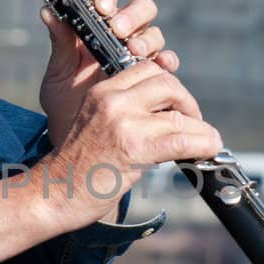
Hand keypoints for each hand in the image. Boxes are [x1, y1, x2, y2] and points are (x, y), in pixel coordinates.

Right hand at [38, 58, 221, 229]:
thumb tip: (168, 117)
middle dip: (189, 103)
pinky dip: (204, 144)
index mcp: (102, 92)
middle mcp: (113, 101)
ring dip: (202, 130)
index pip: (147, 70)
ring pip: (181, 115)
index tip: (178, 107)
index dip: (170, 86)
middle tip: (194, 123)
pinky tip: (209, 150)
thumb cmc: (76, 168)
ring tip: (208, 142)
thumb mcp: (95, 126)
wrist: (54, 194)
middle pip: (168, 84)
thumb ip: (125, 114)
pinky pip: (183, 141)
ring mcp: (124, 123)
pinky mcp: (135, 149)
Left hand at [39, 0, 179, 147]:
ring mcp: (139, 55)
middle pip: (140, 7)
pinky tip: (160, 67)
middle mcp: (121, 35)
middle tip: (118, 29)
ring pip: (155, 32)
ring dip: (147, 38)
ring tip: (134, 50)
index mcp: (95, 25)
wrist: (80, 142)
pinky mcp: (153, 78)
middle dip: (132, 14)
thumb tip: (48, 11)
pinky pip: (167, 63)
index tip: (101, 5)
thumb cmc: (64, 105)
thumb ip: (59, 44)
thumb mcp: (57, 76)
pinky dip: (166, 62)